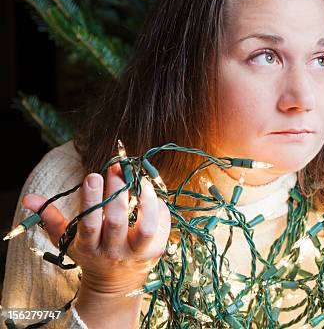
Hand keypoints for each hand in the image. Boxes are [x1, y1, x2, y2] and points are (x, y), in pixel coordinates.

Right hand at [22, 162, 170, 295]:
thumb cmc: (91, 253)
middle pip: (116, 222)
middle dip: (116, 193)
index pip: (88, 223)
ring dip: (146, 201)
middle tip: (116, 168)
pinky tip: (151, 192)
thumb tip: (30, 198)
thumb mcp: (68, 241)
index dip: (91, 200)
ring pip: (146, 228)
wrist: (115, 285)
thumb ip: (51, 218)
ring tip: (141, 180)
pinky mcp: (156, 251)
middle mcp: (113, 252)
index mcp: (89, 247)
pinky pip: (162, 227)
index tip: (93, 176)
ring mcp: (137, 253)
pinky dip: (159, 207)